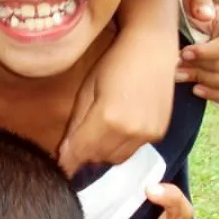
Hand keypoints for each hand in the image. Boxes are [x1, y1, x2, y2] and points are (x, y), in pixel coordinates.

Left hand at [59, 29, 175, 174]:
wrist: (152, 49)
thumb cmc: (114, 62)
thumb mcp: (87, 90)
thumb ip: (76, 124)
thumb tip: (64, 152)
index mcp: (107, 118)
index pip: (80, 152)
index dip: (67, 162)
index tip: (58, 169)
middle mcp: (130, 132)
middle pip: (98, 158)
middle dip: (84, 155)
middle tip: (76, 144)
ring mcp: (148, 135)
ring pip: (116, 159)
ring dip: (102, 153)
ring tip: (96, 134)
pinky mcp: (159, 133)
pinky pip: (133, 150)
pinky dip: (120, 146)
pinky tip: (117, 128)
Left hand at [176, 0, 218, 102]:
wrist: (205, 25)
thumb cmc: (198, 12)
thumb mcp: (196, 1)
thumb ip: (199, 4)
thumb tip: (204, 14)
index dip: (205, 53)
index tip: (184, 53)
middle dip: (195, 68)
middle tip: (174, 65)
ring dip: (199, 80)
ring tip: (178, 75)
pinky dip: (213, 95)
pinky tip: (195, 89)